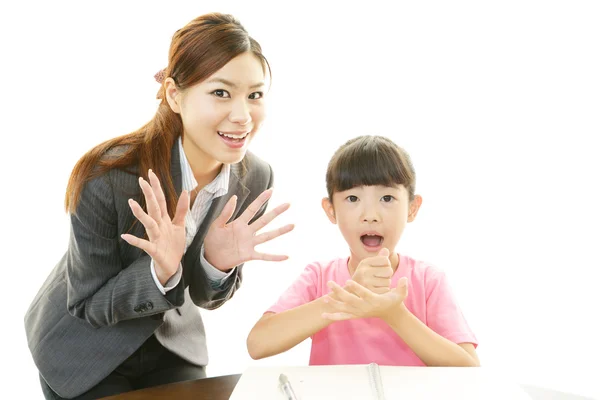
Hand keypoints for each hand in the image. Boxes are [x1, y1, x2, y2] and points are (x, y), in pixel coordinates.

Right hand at [121, 169, 188, 284]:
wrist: (171, 267)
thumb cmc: (173, 245)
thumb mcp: (179, 226)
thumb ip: (181, 210)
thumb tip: (185, 191)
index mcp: (164, 220)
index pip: (160, 200)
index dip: (157, 187)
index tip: (151, 173)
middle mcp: (158, 227)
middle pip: (153, 208)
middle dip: (148, 194)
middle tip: (141, 180)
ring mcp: (155, 238)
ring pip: (148, 224)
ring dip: (140, 214)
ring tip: (131, 202)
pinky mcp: (154, 250)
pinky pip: (144, 245)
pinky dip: (135, 241)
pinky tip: (125, 236)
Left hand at [203, 188, 294, 270]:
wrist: (211, 258)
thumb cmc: (213, 240)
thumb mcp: (216, 225)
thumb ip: (226, 213)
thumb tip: (234, 197)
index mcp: (239, 223)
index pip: (252, 209)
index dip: (261, 200)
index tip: (271, 190)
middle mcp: (248, 232)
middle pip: (264, 220)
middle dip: (276, 212)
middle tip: (288, 204)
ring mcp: (250, 243)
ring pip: (268, 236)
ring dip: (280, 231)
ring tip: (292, 225)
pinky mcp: (249, 255)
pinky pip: (264, 256)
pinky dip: (275, 257)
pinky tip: (286, 256)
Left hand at [321, 278, 408, 321]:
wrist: (391, 314)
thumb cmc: (395, 300)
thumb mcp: (401, 294)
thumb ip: (403, 287)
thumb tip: (404, 279)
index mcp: (375, 300)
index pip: (364, 293)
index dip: (356, 288)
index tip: (348, 281)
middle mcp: (365, 307)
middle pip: (350, 300)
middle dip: (339, 292)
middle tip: (330, 283)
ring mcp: (360, 312)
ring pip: (345, 308)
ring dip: (334, 304)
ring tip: (324, 298)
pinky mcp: (356, 315)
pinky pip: (343, 317)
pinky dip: (333, 316)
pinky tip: (323, 315)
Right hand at [351, 248, 393, 293]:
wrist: (352, 292)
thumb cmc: (364, 277)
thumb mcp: (369, 266)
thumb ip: (379, 258)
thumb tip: (386, 250)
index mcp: (364, 262)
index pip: (386, 260)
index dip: (387, 265)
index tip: (381, 268)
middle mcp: (364, 271)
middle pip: (389, 270)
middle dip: (387, 275)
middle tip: (380, 278)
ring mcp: (366, 283)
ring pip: (388, 281)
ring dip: (385, 284)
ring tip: (377, 284)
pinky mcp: (369, 293)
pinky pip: (386, 289)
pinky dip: (384, 290)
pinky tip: (377, 290)